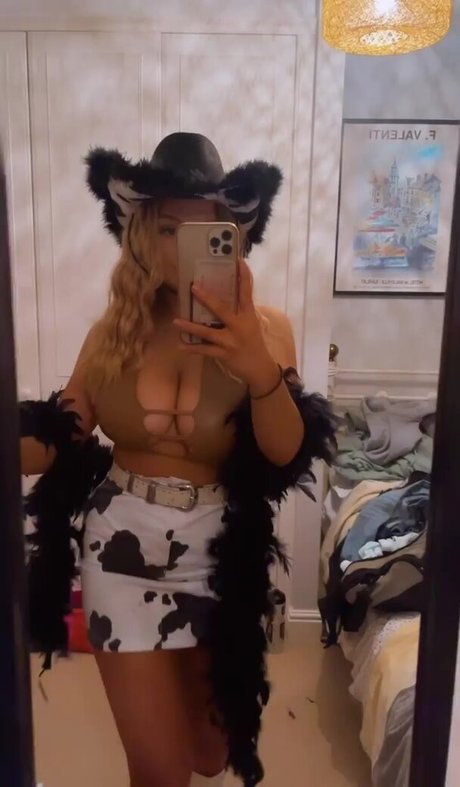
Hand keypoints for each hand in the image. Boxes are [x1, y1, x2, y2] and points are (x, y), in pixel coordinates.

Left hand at [173, 259, 278, 386]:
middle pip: (222, 310)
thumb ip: (239, 309)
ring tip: (176, 321)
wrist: (259, 367)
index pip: (247, 292)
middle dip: (207, 299)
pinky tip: (179, 345)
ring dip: (190, 327)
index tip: (239, 261)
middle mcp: (239, 326)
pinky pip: (204, 351)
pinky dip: (192, 348)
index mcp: (248, 315)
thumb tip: (225, 293)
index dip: (244, 277)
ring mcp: (231, 342)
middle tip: (193, 288)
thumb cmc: (253, 341)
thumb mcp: (250, 322)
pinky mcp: (224, 354)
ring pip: (207, 333)